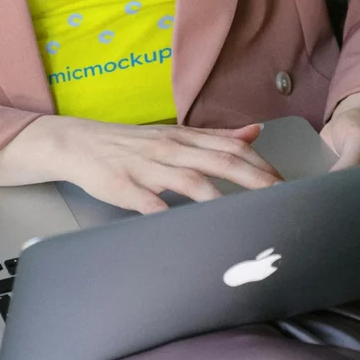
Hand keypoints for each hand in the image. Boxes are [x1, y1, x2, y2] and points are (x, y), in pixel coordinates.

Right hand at [0, 115, 282, 212]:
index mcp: (182, 138)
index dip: (259, 165)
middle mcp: (169, 149)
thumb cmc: (129, 144)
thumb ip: (214, 136)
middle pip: (218, 162)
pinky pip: (149, 203)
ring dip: (219, 198)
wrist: (74, 143)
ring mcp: (146, 167)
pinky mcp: (123, 187)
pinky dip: (168, 214)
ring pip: (189, 180)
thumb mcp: (173, 134)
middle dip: (252, 181)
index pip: (229, 148)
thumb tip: (254, 131)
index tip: (285, 183)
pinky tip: (183, 228)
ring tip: (242, 215)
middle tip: (278, 199)